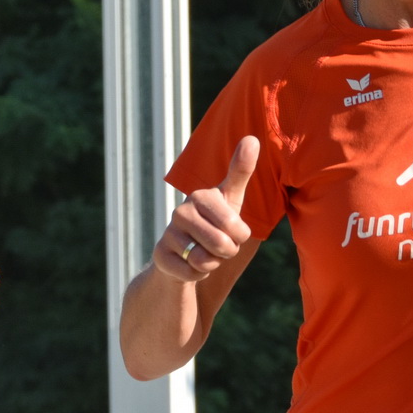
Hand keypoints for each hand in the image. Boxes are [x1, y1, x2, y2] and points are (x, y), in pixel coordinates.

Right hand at [152, 136, 257, 282]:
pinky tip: (190, 263)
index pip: (237, 228)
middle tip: (219, 244)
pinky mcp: (159, 255)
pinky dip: (198, 274)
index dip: (240, 236)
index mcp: (199, 196)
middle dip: (227, 252)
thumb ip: (241, 170)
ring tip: (203, 251)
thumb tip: (252, 138)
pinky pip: (192, 273)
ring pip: (205, 261)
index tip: (231, 229)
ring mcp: (168, 234)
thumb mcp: (230, 197)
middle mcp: (180, 212)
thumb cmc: (213, 220)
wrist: (183, 249)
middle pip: (222, 245)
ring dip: (211, 263)